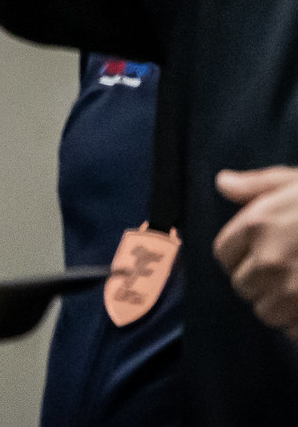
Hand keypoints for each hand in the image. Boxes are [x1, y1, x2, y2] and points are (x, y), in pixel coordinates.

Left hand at [216, 167, 297, 335]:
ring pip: (267, 313)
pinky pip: (293, 331)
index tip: (260, 255)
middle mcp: (270, 260)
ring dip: (282, 306)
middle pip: (244, 286)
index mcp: (257, 225)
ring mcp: (294, 291)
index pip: (224, 255)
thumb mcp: (295, 182)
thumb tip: (223, 183)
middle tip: (288, 273)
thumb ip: (257, 185)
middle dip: (261, 282)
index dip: (241, 257)